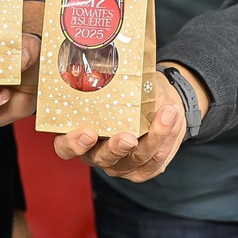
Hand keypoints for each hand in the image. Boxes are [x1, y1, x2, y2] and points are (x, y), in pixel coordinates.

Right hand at [52, 73, 187, 182]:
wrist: (155, 103)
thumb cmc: (127, 92)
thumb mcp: (116, 85)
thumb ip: (111, 81)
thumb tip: (115, 66)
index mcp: (78, 135)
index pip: (65, 147)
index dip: (73, 144)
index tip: (88, 132)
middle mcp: (95, 154)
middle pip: (101, 158)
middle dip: (115, 149)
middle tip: (127, 138)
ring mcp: (118, 165)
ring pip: (135, 158)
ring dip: (155, 136)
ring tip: (167, 113)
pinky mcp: (142, 170)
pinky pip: (156, 159)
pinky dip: (167, 137)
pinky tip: (173, 116)